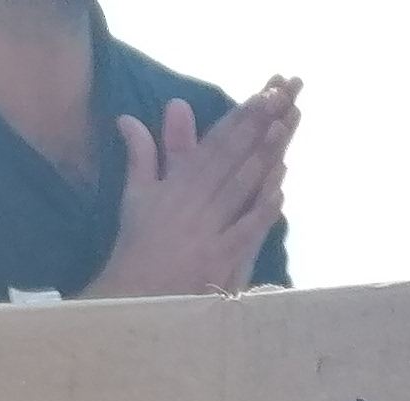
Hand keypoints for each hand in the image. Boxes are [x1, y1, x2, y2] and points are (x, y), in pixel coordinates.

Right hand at [79, 77, 299, 298]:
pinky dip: (260, 212)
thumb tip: (128, 117)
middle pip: (229, 158)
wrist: (131, 297)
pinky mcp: (216, 261)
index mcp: (176, 185)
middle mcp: (192, 202)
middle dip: (255, 126)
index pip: (213, 144)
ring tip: (281, 128)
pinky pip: (242, 232)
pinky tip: (279, 192)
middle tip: (281, 98)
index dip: (239, 118)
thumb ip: (140, 155)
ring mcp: (206, 231)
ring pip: (238, 188)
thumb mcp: (135, 196)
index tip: (261, 95)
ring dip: (260, 158)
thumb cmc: (137, 246)